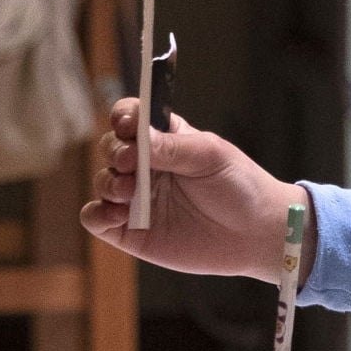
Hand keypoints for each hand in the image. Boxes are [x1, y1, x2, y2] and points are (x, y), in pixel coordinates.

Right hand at [82, 99, 311, 280]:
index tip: (127, 125)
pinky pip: (95, 219)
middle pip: (110, 147)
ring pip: (101, 181)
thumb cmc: (238, 186)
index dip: (123, 116)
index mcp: (164, 139)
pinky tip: (119, 215)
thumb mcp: (210, 156)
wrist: (254, 233)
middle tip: (130, 163)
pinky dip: (98, 214)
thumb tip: (135, 138)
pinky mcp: (129, 231)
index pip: (130, 117)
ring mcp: (135, 198)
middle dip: (114, 151)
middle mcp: (145, 166)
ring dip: (108, 183)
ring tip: (129, 193)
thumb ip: (171, 147)